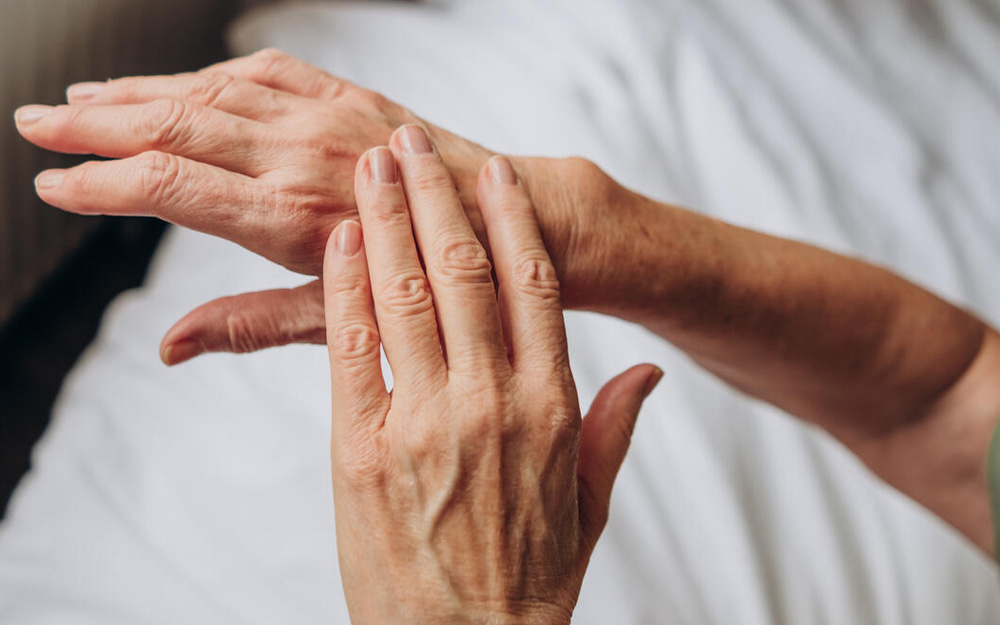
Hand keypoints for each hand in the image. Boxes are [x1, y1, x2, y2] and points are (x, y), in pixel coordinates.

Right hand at [13, 49, 596, 364]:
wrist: (509, 218)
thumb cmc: (433, 283)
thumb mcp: (341, 321)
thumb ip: (250, 325)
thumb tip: (166, 348)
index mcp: (294, 218)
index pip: (172, 190)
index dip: (103, 185)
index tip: (52, 185)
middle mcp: (305, 157)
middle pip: (177, 127)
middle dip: (97, 123)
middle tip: (33, 122)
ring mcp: (328, 118)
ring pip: (212, 91)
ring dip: (141, 89)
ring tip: (84, 95)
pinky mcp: (350, 94)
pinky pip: (266, 69)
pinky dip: (211, 71)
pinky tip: (177, 77)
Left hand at [322, 126, 660, 623]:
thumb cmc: (529, 580)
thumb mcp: (591, 505)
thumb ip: (616, 426)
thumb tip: (650, 369)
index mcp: (553, 408)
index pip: (534, 285)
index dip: (511, 219)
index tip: (494, 173)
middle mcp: (493, 402)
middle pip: (464, 270)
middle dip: (436, 196)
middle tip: (414, 146)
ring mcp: (425, 422)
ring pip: (407, 293)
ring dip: (386, 220)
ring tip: (372, 168)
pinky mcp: (362, 449)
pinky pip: (352, 348)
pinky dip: (343, 286)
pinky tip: (337, 242)